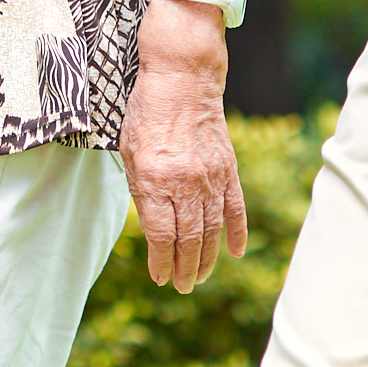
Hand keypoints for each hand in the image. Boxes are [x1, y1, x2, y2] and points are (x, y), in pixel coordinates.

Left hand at [119, 1, 248, 291]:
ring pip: (212, 230)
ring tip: (201, 277)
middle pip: (189, 239)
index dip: (161, 262)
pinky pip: (235, 208)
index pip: (161, 236)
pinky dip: (237, 232)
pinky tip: (235, 252)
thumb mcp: (130, 151)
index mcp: (155, 179)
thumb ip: (142, 190)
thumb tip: (152, 227)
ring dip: (208, 258)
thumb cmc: (147, 114)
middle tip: (183, 286)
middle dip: (185, 268)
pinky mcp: (228, 169)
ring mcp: (211, 177)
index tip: (160, 278)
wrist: (183, 80)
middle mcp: (185, 182)